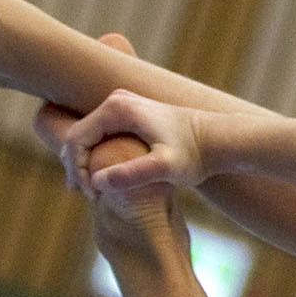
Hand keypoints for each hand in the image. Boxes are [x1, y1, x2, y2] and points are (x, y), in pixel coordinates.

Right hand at [60, 88, 210, 195]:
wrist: (218, 139)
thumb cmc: (195, 154)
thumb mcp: (166, 168)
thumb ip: (134, 174)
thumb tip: (97, 182)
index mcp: (117, 108)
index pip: (77, 139)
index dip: (78, 169)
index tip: (92, 195)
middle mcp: (117, 100)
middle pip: (79, 135)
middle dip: (77, 166)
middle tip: (85, 196)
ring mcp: (124, 104)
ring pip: (89, 135)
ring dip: (86, 162)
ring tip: (92, 192)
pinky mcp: (131, 114)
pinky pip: (103, 135)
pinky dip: (99, 156)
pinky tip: (104, 179)